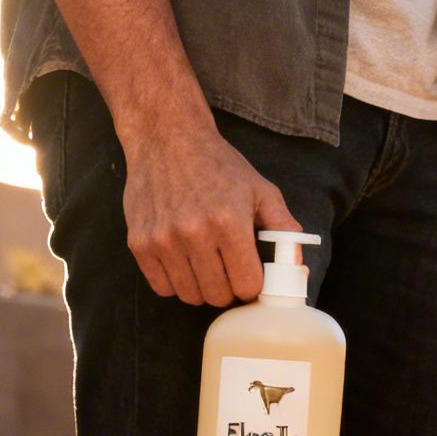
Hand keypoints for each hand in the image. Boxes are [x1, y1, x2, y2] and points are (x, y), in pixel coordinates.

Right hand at [120, 124, 299, 306]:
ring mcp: (163, 240)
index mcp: (229, 223)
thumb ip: (284, 229)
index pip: (247, 285)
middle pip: (218, 295)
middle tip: (229, 271)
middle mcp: (194, 234)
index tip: (251, 274)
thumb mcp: (261, 190)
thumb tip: (297, 268)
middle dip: (229, 288)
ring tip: (207, 266)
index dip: (253, 284)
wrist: (167, 139)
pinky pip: (162, 287)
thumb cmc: (218, 166)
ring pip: (190, 296)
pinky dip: (176, 283)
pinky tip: (184, 264)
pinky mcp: (139, 242)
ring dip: (203, 288)